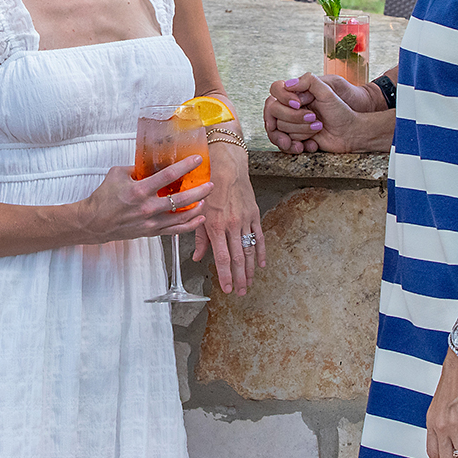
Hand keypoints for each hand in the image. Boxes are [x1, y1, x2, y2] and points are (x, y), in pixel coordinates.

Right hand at [75, 156, 209, 243]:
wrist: (94, 222)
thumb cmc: (104, 197)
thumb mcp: (117, 174)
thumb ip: (136, 168)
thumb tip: (150, 161)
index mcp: (139, 190)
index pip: (168, 176)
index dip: (185, 166)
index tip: (198, 159)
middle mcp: (147, 207)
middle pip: (181, 199)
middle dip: (199, 190)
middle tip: (210, 184)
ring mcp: (150, 222)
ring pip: (181, 217)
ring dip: (197, 208)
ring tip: (206, 199)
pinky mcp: (151, 232)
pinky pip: (174, 230)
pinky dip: (189, 225)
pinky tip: (198, 218)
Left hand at [190, 142, 264, 294]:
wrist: (226, 165)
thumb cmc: (207, 185)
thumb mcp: (197, 210)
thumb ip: (198, 236)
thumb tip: (197, 257)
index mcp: (215, 225)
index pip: (222, 257)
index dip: (225, 275)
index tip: (227, 289)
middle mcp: (232, 224)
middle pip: (237, 258)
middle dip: (239, 278)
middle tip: (241, 292)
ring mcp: (245, 220)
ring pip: (249, 250)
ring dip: (249, 269)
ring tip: (249, 283)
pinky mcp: (254, 214)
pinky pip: (259, 237)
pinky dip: (260, 251)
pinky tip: (260, 264)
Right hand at [262, 73, 381, 152]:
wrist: (351, 133)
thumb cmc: (341, 110)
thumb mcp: (329, 90)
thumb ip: (309, 81)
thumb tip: (287, 84)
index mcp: (297, 92)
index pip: (275, 90)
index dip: (283, 99)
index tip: (298, 104)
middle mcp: (291, 107)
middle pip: (274, 113)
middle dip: (295, 119)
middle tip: (315, 120)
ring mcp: (292, 123)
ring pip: (280, 129)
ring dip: (300, 132)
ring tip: (318, 129)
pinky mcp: (295, 138)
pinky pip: (285, 143)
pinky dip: (296, 146)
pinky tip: (311, 145)